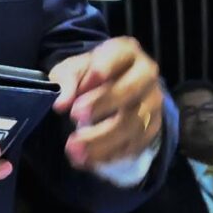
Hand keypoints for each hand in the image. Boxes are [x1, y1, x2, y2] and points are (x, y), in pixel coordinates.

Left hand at [48, 38, 167, 168]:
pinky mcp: (152, 128)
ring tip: (74, 149)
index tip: (83, 83)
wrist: (112, 89)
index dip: (101, 70)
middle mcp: (146, 75)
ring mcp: (152, 103)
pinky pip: (135, 145)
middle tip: (74, 116)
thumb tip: (60, 103)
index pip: (119, 55)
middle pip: (130, 91)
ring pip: (134, 123)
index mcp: (126, 52)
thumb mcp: (73, 69)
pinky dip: (111, 155)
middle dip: (102, 104)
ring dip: (103, 139)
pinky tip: (88, 160)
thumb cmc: (89, 75)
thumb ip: (66, 80)